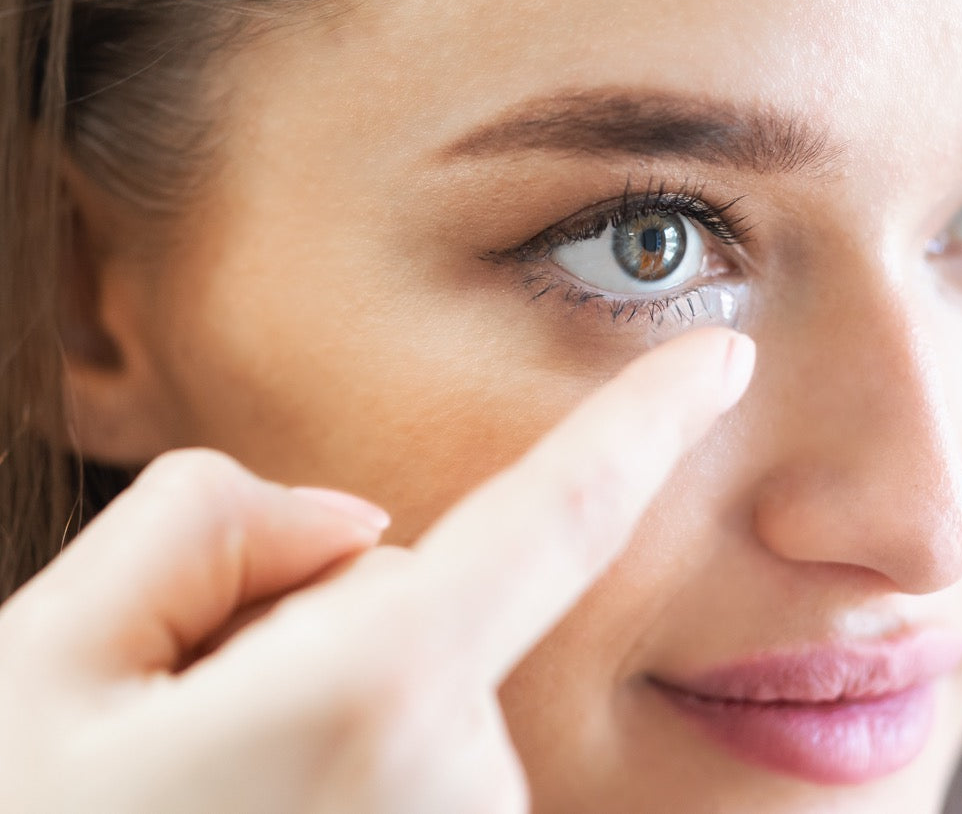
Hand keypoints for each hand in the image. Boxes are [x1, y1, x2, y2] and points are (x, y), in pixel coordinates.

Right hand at [0, 327, 754, 813]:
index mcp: (377, 700)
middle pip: (417, 603)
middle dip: (311, 617)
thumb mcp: (49, 664)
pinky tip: (258, 808)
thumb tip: (354, 525)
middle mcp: (462, 782)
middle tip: (177, 716)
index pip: (560, 519)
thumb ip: (208, 525)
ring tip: (206, 788)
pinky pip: (418, 757)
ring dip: (321, 703)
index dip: (646, 423)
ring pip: (414, 686)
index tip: (725, 361)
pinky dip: (346, 758)